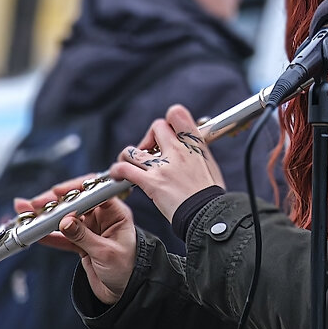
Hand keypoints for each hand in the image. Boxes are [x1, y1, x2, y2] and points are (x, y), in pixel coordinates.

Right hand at [17, 175, 136, 305]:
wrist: (125, 292)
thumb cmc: (127, 269)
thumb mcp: (106, 252)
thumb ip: (84, 237)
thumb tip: (64, 221)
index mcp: (116, 213)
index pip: (95, 192)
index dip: (76, 189)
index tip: (58, 192)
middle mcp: (102, 217)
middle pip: (75, 202)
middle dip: (54, 202)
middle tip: (34, 204)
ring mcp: (90, 229)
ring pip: (64, 218)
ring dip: (45, 216)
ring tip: (25, 212)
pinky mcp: (80, 242)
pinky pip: (60, 236)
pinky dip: (46, 234)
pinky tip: (33, 232)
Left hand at [110, 103, 225, 222]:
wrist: (209, 214)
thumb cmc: (211, 194)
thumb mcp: (210, 165)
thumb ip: (197, 152)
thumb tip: (190, 147)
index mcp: (195, 144)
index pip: (176, 113)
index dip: (168, 121)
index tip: (167, 134)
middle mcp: (178, 150)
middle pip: (156, 127)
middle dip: (150, 138)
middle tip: (150, 153)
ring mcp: (163, 166)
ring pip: (133, 149)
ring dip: (128, 156)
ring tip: (129, 164)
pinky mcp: (151, 182)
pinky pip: (124, 169)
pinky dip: (117, 171)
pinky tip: (117, 175)